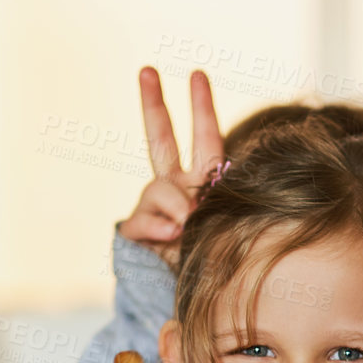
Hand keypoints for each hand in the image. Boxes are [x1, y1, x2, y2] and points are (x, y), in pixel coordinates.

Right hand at [118, 68, 223, 264]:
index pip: (205, 137)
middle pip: (161, 139)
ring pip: (157, 186)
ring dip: (173, 203)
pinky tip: (170, 235)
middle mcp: (176, 186)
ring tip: (186, 223)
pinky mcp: (137, 229)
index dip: (201, 107)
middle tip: (147, 70)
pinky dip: (158, 227)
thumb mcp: (225, 231)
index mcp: (202, 181)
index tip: (196, 74)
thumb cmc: (218, 259)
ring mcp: (155, 206)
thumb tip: (186, 210)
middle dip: (154, 104)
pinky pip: (142, 219)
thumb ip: (210, 212)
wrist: (188, 292)